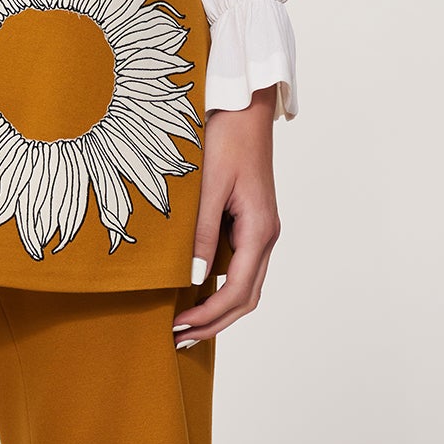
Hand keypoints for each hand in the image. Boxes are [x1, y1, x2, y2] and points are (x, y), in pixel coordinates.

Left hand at [172, 84, 281, 345]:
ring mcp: (260, 229)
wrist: (244, 105)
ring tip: (184, 323)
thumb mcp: (209, 185)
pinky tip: (194, 288)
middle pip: (245, 297)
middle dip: (213, 321)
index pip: (237, 291)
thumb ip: (201, 233)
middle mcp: (265, 235)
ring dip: (217, 307)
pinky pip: (238, 264)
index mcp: (259, 230)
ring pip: (244, 284)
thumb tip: (192, 280)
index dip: (208, 315)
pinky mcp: (250, 220)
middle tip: (178, 338)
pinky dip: (219, 284)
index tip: (178, 327)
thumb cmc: (227, 137)